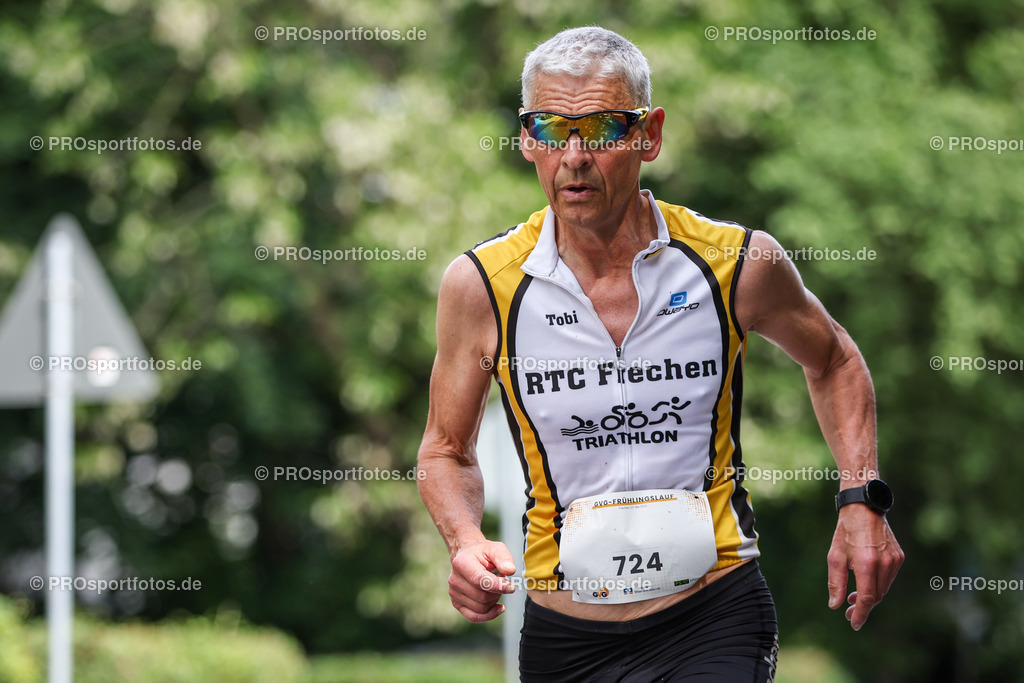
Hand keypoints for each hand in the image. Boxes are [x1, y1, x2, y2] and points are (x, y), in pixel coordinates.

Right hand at [448, 539, 516, 622]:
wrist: (468, 556)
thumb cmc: (482, 552)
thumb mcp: (496, 548)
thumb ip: (504, 558)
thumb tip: (510, 571)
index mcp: (462, 563)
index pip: (480, 580)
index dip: (497, 586)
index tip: (511, 587)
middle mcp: (455, 579)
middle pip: (482, 597)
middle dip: (498, 593)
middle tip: (502, 582)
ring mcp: (454, 593)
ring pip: (480, 608)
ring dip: (494, 601)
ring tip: (496, 588)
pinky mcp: (457, 603)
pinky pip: (474, 617)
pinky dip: (489, 615)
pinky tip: (498, 607)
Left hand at [827, 504, 903, 629]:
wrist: (864, 508)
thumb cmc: (846, 531)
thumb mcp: (835, 556)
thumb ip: (836, 582)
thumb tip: (835, 605)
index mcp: (867, 564)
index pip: (867, 598)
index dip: (860, 613)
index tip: (853, 623)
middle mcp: (884, 564)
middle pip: (876, 596)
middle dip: (863, 607)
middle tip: (848, 611)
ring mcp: (894, 560)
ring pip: (884, 589)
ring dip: (870, 597)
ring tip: (853, 598)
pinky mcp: (899, 556)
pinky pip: (888, 578)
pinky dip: (878, 585)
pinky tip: (865, 584)